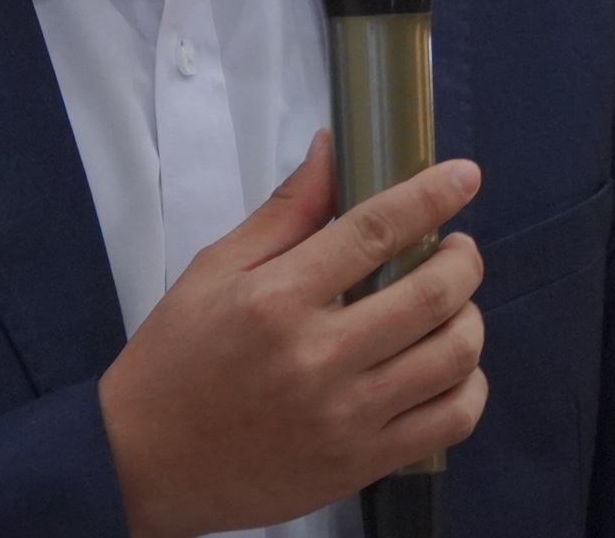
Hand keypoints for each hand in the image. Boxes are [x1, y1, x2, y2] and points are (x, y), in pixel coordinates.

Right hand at [99, 132, 487, 537]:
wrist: (144, 465)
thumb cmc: (175, 360)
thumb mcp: (214, 271)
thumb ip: (284, 213)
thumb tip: (331, 150)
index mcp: (277, 299)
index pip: (374, 232)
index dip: (431, 196)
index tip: (464, 176)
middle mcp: (318, 357)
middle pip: (430, 294)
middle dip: (463, 259)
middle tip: (457, 248)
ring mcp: (345, 417)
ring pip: (451, 357)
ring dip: (470, 318)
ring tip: (455, 305)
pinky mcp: (361, 465)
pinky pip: (448, 423)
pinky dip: (468, 386)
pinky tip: (450, 367)